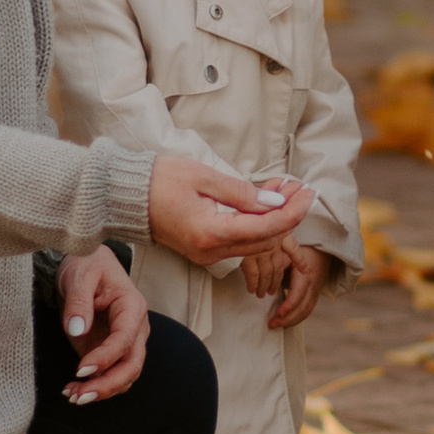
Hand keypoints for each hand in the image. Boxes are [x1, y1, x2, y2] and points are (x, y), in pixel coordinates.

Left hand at [55, 246, 147, 403]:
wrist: (86, 263)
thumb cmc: (86, 264)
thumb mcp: (79, 275)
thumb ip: (78, 302)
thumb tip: (78, 330)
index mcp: (132, 307)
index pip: (125, 340)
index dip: (105, 358)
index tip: (80, 369)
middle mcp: (135, 328)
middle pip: (133, 365)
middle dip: (108, 384)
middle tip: (80, 396)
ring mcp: (125, 342)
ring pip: (125, 376)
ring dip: (102, 390)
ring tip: (73, 395)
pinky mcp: (111, 351)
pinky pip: (110, 375)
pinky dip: (95, 387)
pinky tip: (73, 390)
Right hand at [148, 154, 311, 266]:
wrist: (124, 197)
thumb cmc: (159, 180)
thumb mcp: (204, 177)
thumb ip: (242, 193)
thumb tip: (276, 202)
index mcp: (211, 233)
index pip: (267, 228)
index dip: (293, 211)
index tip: (309, 192)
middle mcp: (211, 252)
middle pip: (267, 241)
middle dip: (289, 215)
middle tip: (299, 188)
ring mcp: (207, 256)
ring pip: (256, 245)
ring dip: (276, 221)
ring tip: (286, 192)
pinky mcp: (204, 252)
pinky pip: (241, 244)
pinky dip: (259, 226)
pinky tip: (264, 204)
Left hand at [261, 241, 333, 332]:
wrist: (320, 253)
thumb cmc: (301, 252)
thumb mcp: (289, 253)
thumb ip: (277, 263)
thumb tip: (261, 273)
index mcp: (305, 275)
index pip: (298, 294)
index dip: (289, 305)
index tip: (278, 313)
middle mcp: (312, 286)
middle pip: (302, 307)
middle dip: (287, 318)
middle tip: (271, 324)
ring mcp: (315, 293)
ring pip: (305, 312)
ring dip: (291, 321)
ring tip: (275, 325)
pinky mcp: (314, 297)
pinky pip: (307, 311)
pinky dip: (296, 319)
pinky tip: (285, 323)